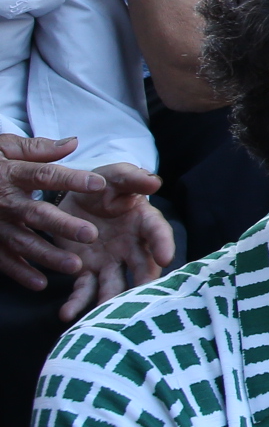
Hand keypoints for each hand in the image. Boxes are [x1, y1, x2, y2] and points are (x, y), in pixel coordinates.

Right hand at [0, 135, 104, 288]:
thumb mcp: (3, 147)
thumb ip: (36, 148)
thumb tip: (71, 143)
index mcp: (11, 174)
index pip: (44, 175)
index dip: (71, 179)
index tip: (100, 184)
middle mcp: (4, 201)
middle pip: (36, 214)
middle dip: (63, 225)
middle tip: (91, 234)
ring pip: (22, 241)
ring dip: (47, 256)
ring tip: (75, 267)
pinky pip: (2, 259)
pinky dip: (19, 272)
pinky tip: (41, 283)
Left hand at [56, 164, 173, 319]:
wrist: (74, 196)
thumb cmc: (101, 185)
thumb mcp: (115, 175)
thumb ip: (131, 177)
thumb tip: (154, 182)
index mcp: (143, 221)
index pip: (158, 233)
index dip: (163, 245)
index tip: (166, 258)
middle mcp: (132, 246)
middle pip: (141, 266)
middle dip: (142, 282)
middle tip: (141, 295)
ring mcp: (110, 261)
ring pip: (114, 284)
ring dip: (109, 299)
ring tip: (103, 312)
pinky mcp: (86, 270)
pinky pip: (84, 288)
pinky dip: (77, 302)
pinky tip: (67, 314)